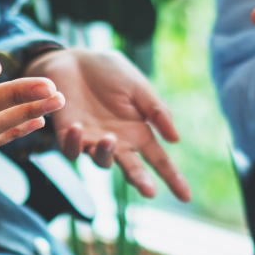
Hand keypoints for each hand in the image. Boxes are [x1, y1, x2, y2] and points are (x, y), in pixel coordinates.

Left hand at [26, 48, 190, 200]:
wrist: (74, 58)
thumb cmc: (109, 72)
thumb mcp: (138, 87)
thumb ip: (156, 112)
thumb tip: (175, 140)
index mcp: (138, 132)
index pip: (159, 160)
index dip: (173, 178)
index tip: (186, 196)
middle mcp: (118, 143)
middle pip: (132, 170)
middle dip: (141, 181)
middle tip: (149, 191)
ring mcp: (92, 141)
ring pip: (101, 161)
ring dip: (105, 153)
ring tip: (109, 138)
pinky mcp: (68, 135)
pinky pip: (71, 149)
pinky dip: (74, 142)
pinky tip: (77, 127)